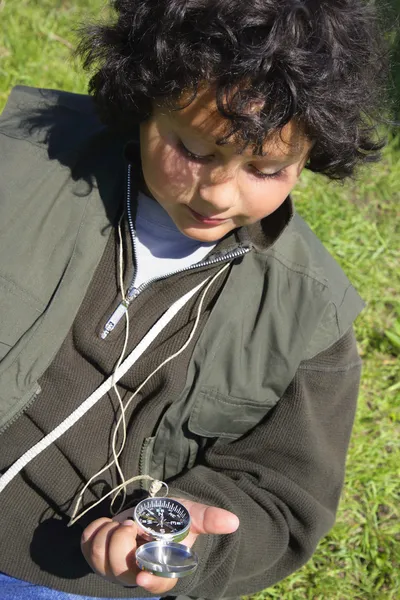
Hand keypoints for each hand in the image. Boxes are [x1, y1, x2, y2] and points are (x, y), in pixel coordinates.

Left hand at [81, 498, 238, 593]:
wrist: (151, 515)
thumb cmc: (174, 520)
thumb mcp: (192, 516)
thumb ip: (210, 519)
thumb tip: (233, 521)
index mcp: (162, 570)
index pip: (156, 585)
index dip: (148, 582)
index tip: (141, 575)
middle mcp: (136, 574)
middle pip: (119, 566)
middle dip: (122, 540)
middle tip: (133, 524)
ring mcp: (113, 568)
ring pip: (98, 556)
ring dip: (107, 534)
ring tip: (122, 523)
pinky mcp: (96, 555)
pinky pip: (86, 545)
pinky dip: (94, 530)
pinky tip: (108, 524)